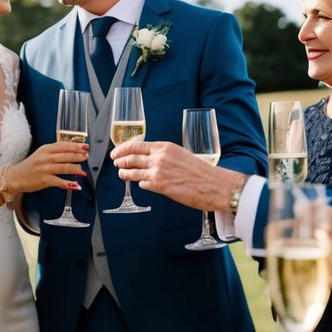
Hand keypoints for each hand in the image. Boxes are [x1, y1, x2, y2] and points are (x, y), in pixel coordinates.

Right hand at [4, 142, 89, 195]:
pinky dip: (69, 184)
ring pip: (64, 167)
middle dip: (78, 156)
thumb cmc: (30, 166)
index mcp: (45, 149)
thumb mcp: (41, 154)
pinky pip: (59, 181)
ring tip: (83, 171)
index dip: (76, 146)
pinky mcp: (44, 180)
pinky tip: (76, 185)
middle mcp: (45, 157)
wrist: (15, 177)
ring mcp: (44, 169)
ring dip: (76, 169)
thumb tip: (72, 153)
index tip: (85, 147)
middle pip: (66, 155)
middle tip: (86, 157)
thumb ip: (54, 152)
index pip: (63, 145)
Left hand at [110, 140, 235, 210]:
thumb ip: (166, 156)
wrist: (215, 185)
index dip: (123, 148)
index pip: (137, 144)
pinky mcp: (160, 186)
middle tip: (116, 162)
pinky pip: (142, 184)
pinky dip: (139, 183)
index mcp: (166, 147)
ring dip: (125, 173)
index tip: (117, 151)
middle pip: (131, 157)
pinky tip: (139, 184)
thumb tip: (153, 160)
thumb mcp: (182, 155)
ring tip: (121, 174)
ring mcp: (158, 172)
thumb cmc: (203, 172)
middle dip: (120, 160)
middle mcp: (159, 157)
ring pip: (133, 171)